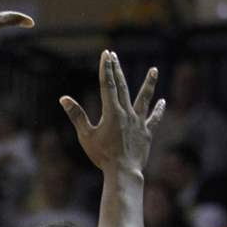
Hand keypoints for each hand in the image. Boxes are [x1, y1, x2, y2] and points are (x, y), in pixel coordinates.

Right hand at [60, 51, 163, 173]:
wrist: (123, 171)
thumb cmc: (102, 155)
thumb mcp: (86, 135)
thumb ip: (77, 115)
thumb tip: (64, 99)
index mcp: (112, 112)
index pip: (107, 85)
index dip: (106, 68)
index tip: (106, 55)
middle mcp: (127, 113)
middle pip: (122, 87)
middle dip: (117, 70)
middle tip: (114, 55)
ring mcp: (139, 122)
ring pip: (144, 98)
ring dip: (149, 83)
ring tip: (154, 70)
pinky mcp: (146, 132)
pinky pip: (154, 118)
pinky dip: (158, 110)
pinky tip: (162, 101)